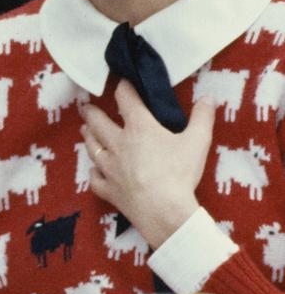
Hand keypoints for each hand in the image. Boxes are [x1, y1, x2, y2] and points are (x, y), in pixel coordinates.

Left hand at [80, 79, 214, 247]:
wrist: (163, 211)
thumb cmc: (179, 173)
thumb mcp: (197, 142)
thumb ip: (203, 118)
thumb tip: (208, 97)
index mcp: (139, 128)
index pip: (126, 100)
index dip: (123, 88)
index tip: (121, 82)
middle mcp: (118, 144)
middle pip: (98, 122)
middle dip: (91, 113)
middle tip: (85, 107)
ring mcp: (109, 168)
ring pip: (92, 147)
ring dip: (88, 137)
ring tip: (84, 130)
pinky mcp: (107, 189)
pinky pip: (95, 179)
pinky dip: (94, 173)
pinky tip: (94, 172)